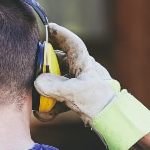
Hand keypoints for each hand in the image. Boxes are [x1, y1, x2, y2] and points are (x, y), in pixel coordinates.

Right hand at [33, 23, 149, 149]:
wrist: (115, 123)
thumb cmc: (101, 104)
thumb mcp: (76, 93)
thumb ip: (56, 87)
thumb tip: (38, 82)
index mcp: (85, 64)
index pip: (72, 44)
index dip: (60, 34)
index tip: (48, 27)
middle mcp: (83, 72)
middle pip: (60, 62)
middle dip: (46, 67)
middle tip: (34, 70)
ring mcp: (81, 85)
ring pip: (59, 81)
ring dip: (47, 91)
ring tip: (38, 102)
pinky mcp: (80, 99)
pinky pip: (61, 97)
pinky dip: (52, 105)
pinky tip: (45, 114)